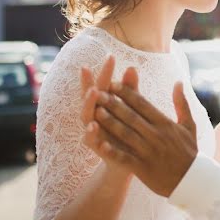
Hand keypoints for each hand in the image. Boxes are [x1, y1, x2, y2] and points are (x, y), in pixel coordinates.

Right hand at [79, 56, 135, 180]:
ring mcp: (95, 133)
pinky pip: (92, 142)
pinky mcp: (98, 149)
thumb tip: (132, 67)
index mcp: (105, 106)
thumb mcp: (130, 109)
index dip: (106, 72)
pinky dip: (92, 136)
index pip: (104, 85)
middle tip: (90, 72)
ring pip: (87, 119)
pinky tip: (92, 128)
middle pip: (91, 99)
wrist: (127, 163)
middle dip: (91, 86)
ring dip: (88, 106)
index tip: (110, 56)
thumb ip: (130, 90)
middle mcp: (96, 117)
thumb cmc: (129, 132)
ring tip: (92, 94)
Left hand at [88, 80, 197, 197]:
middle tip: (98, 93)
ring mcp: (149, 152)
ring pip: (126, 134)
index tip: (113, 84)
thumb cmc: (189, 151)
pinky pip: (125, 158)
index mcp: (165, 123)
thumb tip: (178, 82)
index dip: (127, 93)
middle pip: (131, 116)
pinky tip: (100, 144)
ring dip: (110, 123)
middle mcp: (156, 135)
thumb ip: (181, 103)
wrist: (192, 180)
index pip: (143, 104)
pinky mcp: (143, 168)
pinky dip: (113, 151)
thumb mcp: (189, 125)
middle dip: (113, 104)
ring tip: (95, 112)